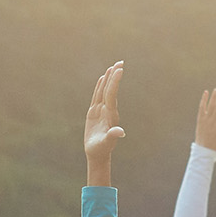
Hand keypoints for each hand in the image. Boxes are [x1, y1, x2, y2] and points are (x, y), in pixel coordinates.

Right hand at [84, 61, 124, 186]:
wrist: (97, 154)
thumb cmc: (101, 149)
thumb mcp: (106, 143)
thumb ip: (112, 136)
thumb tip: (121, 132)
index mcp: (111, 115)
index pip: (112, 95)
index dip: (115, 82)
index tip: (119, 69)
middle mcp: (108, 110)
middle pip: (110, 90)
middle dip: (115, 76)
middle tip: (120, 62)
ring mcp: (101, 111)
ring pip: (105, 91)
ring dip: (109, 79)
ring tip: (112, 67)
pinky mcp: (94, 113)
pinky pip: (98, 96)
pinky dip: (100, 86)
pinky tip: (102, 79)